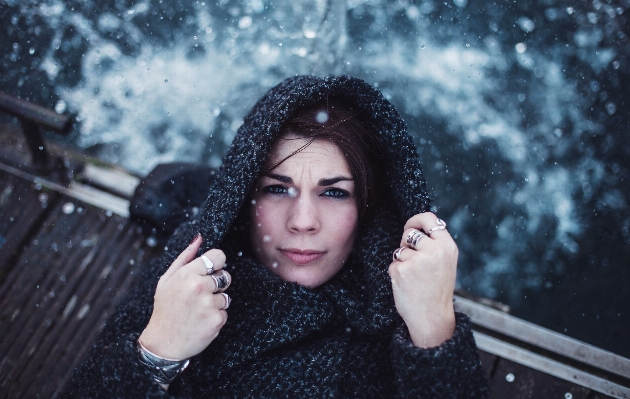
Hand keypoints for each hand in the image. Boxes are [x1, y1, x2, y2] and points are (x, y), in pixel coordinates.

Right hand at [139, 235, 230, 359]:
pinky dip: (215, 317)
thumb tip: (199, 238)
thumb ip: (185, 257)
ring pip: (226, 296)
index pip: (218, 257)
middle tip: (199, 296)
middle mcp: (199, 287)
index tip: (211, 271)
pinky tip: (201, 321)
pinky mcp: (216, 320)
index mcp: (188, 274)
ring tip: (197, 311)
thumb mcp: (167, 280)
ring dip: (215, 303)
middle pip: (225, 277)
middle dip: (216, 285)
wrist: (163, 343)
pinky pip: (225, 312)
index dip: (217, 264)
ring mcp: (209, 304)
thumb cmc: (165, 309)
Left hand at [388, 212, 456, 347]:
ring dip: (402, 261)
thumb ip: (435, 244)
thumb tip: (416, 226)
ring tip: (415, 277)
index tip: (411, 226)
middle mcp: (434, 251)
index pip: (430, 218)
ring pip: (400, 250)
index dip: (416, 220)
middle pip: (410, 233)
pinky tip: (407, 284)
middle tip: (414, 260)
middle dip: (407, 244)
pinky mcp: (401, 270)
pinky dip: (397, 273)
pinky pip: (393, 263)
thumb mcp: (445, 262)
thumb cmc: (437, 289)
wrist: (432, 317)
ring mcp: (417, 260)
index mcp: (447, 246)